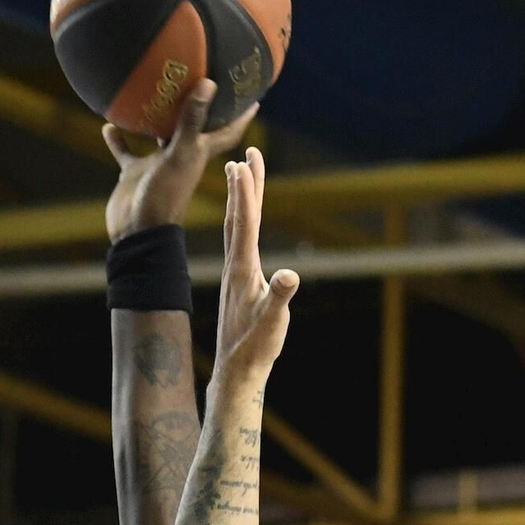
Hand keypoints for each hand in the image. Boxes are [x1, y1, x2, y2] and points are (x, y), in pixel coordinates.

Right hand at [104, 82, 259, 242]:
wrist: (137, 233)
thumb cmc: (164, 196)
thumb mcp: (180, 154)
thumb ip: (192, 121)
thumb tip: (209, 83)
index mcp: (199, 153)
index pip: (227, 132)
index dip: (241, 115)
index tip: (252, 93)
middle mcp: (181, 156)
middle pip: (192, 125)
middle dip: (198, 103)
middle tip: (200, 74)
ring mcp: (157, 165)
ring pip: (157, 134)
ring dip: (154, 115)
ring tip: (150, 88)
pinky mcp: (135, 174)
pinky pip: (126, 151)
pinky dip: (118, 138)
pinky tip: (109, 121)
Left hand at [213, 148, 297, 386]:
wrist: (236, 371)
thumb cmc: (256, 348)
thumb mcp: (274, 323)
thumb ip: (281, 297)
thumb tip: (289, 275)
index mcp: (243, 270)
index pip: (245, 222)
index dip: (247, 191)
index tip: (245, 161)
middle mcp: (235, 267)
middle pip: (239, 217)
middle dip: (244, 184)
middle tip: (246, 153)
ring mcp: (234, 275)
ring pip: (236, 228)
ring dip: (241, 199)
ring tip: (241, 174)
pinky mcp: (237, 284)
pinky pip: (238, 242)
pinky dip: (241, 222)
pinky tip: (244, 220)